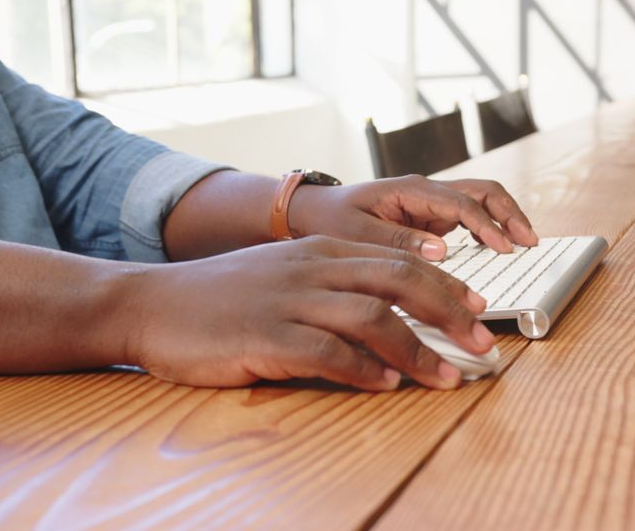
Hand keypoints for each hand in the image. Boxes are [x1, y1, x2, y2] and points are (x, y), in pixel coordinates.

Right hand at [125, 236, 494, 389]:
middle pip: (399, 280)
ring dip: (418, 350)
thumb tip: (392, 314)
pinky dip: (363, 370)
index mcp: (322, 249)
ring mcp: (287, 300)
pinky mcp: (263, 336)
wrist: (151, 303)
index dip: (447, 284)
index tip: (480, 308)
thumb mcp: (285, 274)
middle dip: (450, 312)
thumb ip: (335, 285)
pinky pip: (326, 352)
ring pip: (372, 316)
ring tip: (448, 377)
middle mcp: (311, 267)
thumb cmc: (223, 296)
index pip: (401, 260)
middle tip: (483, 343)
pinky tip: (386, 384)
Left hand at [287, 175, 539, 260]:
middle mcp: (426, 192)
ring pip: (480, 202)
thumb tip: (442, 251)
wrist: (313, 212)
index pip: (460, 203)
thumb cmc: (331, 220)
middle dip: (509, 214)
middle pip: (482, 192)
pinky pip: (468, 219)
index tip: (504, 248)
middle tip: (528, 241)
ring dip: (504, 219)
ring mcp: (430, 205)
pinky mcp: (430, 219)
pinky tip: (499, 249)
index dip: (486, 225)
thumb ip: (398, 242)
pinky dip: (489, 230)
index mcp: (411, 190)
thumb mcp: (357, 235)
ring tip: (524, 243)